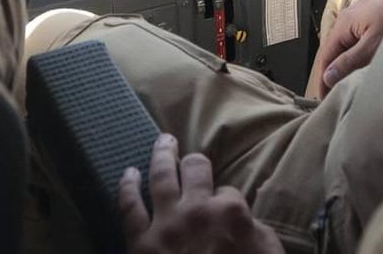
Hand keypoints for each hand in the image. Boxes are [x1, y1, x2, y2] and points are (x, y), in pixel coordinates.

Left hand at [118, 134, 285, 253]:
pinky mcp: (140, 242)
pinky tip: (127, 172)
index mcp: (230, 213)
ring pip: (160, 176)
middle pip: (195, 170)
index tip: (226, 209)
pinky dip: (126, 186)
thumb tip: (244, 220)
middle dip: (194, 161)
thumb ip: (256, 234)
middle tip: (189, 153)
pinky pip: (129, 206)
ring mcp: (165, 223)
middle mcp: (197, 210)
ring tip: (162, 141)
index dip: (227, 200)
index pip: (229, 193)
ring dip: (161, 154)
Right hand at [313, 0, 382, 95]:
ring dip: (344, 64)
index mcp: (343, 24)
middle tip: (333, 97)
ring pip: (346, 45)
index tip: (324, 100)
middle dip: (332, 73)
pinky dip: (355, 55)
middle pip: (333, 50)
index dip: (323, 79)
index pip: (325, 56)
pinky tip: (362, 65)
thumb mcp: (373, 45)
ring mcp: (360, 16)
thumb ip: (350, 61)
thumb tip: (327, 76)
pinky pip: (357, 40)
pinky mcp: (373, 17)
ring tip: (346, 85)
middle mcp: (347, 18)